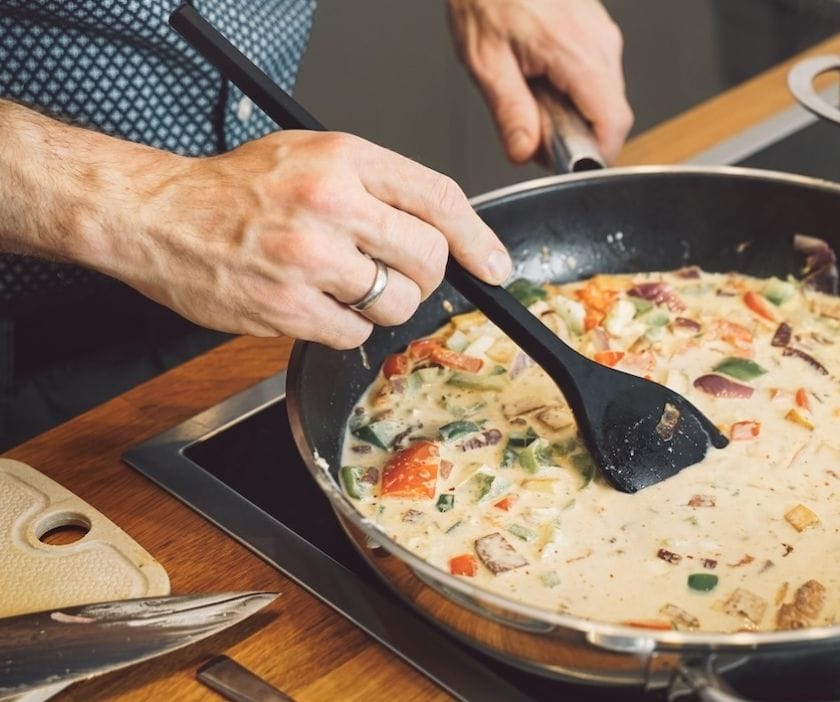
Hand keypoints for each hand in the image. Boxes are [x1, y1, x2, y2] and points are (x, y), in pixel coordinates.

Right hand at [111, 131, 511, 348]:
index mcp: (345, 159)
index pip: (439, 199)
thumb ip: (377, 185)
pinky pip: (354, 334)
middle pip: (429, 259)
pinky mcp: (287, 307)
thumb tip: (443, 231)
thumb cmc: (234, 188)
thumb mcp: (313, 155)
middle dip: (422, 276)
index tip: (495, 266)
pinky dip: (344, 328)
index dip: (479, 239)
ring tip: (340, 283)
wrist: (156, 215)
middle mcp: (331, 205)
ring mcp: (309, 259)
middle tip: (392, 272)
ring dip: (381, 305)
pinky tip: (313, 304)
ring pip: (397, 304)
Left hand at [447, 0, 632, 163]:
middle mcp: (599, 43)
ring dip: (574, 110)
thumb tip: (524, 152)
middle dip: (578, 134)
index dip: (595, 155)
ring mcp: (602, 34)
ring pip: (605, 96)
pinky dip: (573, 89)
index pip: (613, 124)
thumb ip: (509, 113)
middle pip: (611, 114)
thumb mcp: (485, 60)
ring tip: (534, 94)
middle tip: (537, 129)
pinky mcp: (596, 29)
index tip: (569, 164)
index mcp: (577, 53)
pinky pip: (596, 75)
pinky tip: (541, 76)